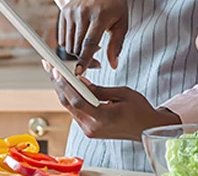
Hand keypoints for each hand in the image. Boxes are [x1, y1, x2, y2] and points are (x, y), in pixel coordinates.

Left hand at [43, 60, 178, 139]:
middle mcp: (92, 127)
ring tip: (56, 73)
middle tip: (50, 67)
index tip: (56, 70)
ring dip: (63, 90)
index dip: (65, 85)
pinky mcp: (90, 130)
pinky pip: (76, 112)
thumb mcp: (123, 93)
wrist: (148, 129)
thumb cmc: (140, 110)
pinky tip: (68, 86)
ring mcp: (90, 131)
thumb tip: (80, 80)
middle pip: (68, 104)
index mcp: (103, 118)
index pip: (77, 101)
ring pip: (70, 108)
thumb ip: (99, 89)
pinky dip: (72, 98)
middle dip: (58, 84)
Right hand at [58, 0, 128, 72]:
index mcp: (100, 15)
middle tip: (96, 60)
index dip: (84, 59)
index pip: (89, 42)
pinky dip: (70, 44)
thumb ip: (117, 44)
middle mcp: (83, 13)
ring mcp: (71, 12)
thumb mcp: (122, 22)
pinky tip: (81, 40)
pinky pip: (62, 37)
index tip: (79, 72)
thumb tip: (113, 65)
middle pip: (77, 46)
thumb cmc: (115, 4)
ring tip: (90, 48)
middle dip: (84, 58)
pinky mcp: (63, 12)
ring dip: (77, 52)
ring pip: (68, 44)